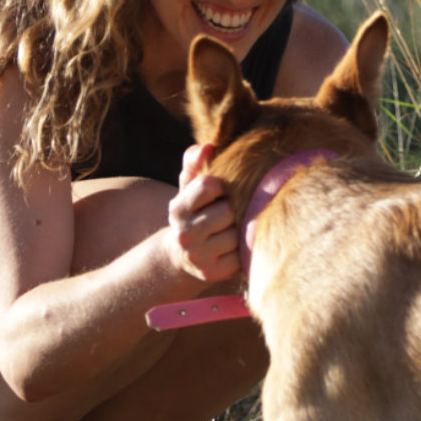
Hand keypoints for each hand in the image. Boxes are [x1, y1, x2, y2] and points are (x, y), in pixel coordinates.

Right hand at [165, 144, 239, 283]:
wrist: (182, 256)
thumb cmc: (194, 213)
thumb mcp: (189, 187)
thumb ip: (195, 162)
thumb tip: (208, 146)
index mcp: (177, 209)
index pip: (208, 184)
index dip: (221, 185)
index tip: (220, 191)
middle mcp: (184, 234)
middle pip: (228, 211)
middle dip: (232, 210)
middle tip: (228, 214)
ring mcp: (198, 257)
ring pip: (238, 234)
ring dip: (240, 230)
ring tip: (231, 230)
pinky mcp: (214, 273)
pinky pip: (243, 255)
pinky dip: (243, 250)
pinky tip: (234, 247)